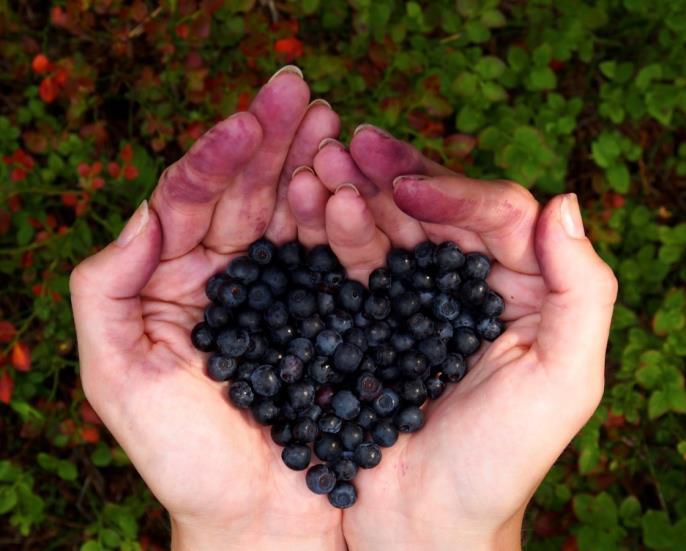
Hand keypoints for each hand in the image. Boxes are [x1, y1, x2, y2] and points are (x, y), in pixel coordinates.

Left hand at [70, 67, 346, 550]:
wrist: (261, 517)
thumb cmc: (186, 458)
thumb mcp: (118, 375)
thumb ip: (107, 289)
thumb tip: (140, 214)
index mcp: (174, 282)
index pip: (188, 199)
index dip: (215, 157)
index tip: (248, 122)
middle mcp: (227, 275)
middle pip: (245, 191)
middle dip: (270, 139)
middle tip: (300, 91)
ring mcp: (281, 289)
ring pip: (291, 210)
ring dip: (310, 164)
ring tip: (333, 123)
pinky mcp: (327, 309)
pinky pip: (332, 252)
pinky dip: (342, 216)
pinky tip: (354, 182)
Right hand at [287, 125, 617, 549]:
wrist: (425, 524)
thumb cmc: (500, 463)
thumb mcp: (564, 383)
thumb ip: (584, 292)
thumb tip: (564, 202)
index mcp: (521, 289)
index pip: (496, 213)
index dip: (454, 192)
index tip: (406, 190)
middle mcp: (467, 284)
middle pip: (435, 210)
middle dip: (393, 175)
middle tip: (349, 142)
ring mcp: (413, 298)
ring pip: (388, 228)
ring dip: (355, 193)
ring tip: (319, 165)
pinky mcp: (368, 318)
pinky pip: (352, 264)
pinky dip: (331, 233)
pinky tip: (306, 207)